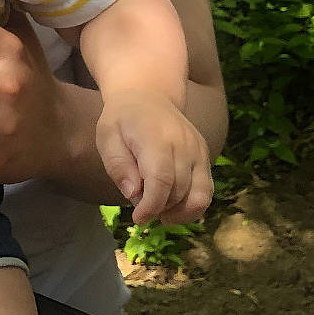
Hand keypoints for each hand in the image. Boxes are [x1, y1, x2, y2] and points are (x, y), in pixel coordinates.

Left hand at [96, 92, 213, 224]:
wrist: (148, 96)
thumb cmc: (122, 120)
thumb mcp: (107, 138)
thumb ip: (118, 166)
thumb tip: (133, 194)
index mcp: (156, 138)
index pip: (161, 180)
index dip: (151, 206)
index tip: (138, 219)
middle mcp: (184, 145)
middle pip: (179, 192)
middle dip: (159, 209)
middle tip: (139, 208)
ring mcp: (199, 151)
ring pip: (199, 196)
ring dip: (178, 213)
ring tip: (157, 212)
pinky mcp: (205, 157)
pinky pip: (206, 191)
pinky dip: (192, 207)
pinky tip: (172, 209)